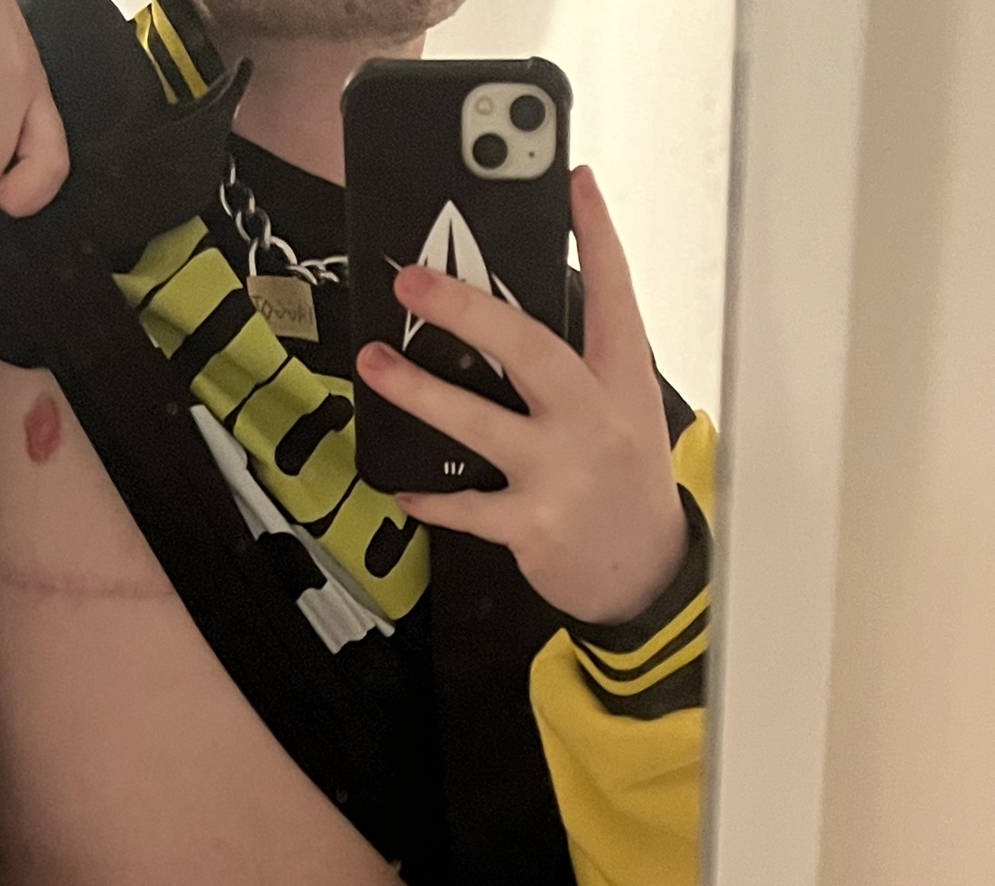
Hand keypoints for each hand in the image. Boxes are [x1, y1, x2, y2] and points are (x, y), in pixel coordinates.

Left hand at [355, 166, 686, 626]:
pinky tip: (402, 484)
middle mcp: (594, 419)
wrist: (644, 573)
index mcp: (621, 382)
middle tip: (411, 280)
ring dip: (419, 392)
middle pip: (528, 349)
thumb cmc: (624, 483)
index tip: (574, 180)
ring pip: (480, 423)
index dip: (596, 236)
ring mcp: (562, 472)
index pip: (613, 295)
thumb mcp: (623, 413)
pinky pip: (468, 505)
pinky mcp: (533, 523)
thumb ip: (580, 368)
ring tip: (373, 364)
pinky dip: (433, 496)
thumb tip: (506, 322)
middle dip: (466, 309)